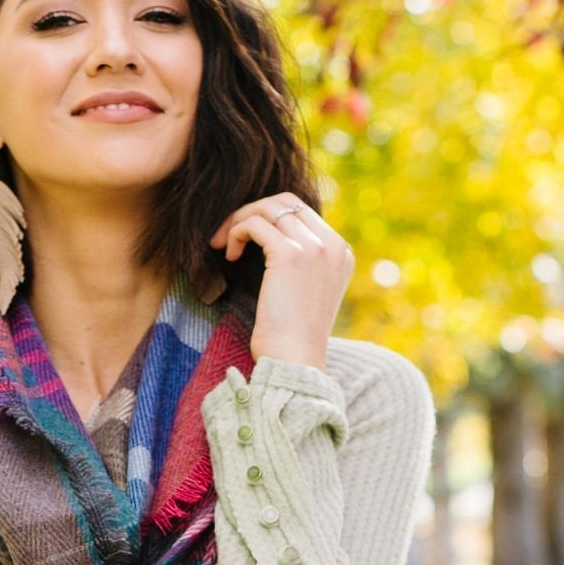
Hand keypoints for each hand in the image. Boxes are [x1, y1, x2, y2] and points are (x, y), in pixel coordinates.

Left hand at [211, 192, 354, 371]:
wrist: (295, 362)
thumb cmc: (292, 338)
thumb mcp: (306, 293)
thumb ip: (301, 263)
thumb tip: (270, 240)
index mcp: (340, 252)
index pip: (301, 213)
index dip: (268, 218)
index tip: (247, 239)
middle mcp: (332, 244)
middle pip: (285, 202)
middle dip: (252, 212)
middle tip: (228, 235)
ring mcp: (314, 247)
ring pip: (267, 208)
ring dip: (239, 221)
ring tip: (223, 245)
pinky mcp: (290, 255)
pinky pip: (255, 224)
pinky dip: (236, 233)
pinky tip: (229, 255)